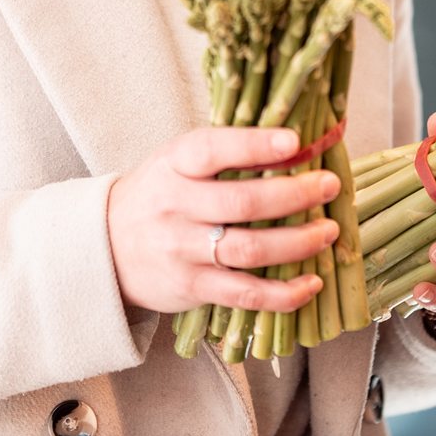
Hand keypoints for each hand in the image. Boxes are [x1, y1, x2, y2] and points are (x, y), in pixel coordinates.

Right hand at [106, 126, 339, 315]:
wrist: (106, 248)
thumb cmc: (159, 195)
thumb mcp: (176, 162)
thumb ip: (224, 153)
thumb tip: (296, 143)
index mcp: (174, 164)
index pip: (214, 149)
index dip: (255, 145)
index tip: (295, 141)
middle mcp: (176, 205)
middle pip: (243, 202)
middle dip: (295, 194)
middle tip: (329, 186)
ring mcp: (183, 250)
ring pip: (249, 249)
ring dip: (298, 242)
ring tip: (329, 232)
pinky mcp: (192, 287)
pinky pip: (245, 294)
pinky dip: (284, 293)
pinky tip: (311, 284)